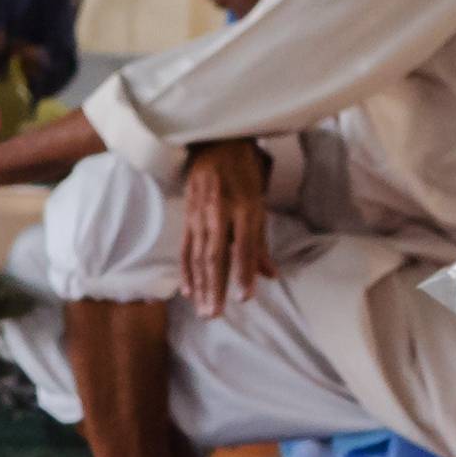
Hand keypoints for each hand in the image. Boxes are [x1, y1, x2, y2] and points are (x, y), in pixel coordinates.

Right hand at [179, 138, 273, 316]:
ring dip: (200, 285)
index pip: (244, 246)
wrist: (216, 141)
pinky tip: (187, 290)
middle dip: (215, 287)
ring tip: (202, 309)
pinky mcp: (187, 216)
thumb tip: (270, 275)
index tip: (244, 298)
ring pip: (199, 256)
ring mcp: (201, 215)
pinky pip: (185, 248)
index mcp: (246, 206)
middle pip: (217, 256)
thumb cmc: (245, 171)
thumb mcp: (260, 200)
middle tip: (215, 314)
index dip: (243, 273)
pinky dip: (185, 270)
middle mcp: (222, 212)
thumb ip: (261, 241)